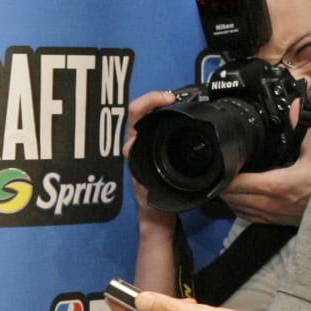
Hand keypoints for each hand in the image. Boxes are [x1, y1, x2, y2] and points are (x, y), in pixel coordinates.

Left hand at [125, 89, 179, 228]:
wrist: (157, 214)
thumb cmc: (154, 204)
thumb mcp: (152, 191)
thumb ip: (145, 180)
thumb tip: (138, 164)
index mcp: (133, 151)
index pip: (134, 117)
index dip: (148, 102)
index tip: (168, 99)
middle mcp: (135, 144)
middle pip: (137, 111)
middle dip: (154, 98)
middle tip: (173, 96)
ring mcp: (142, 144)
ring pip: (146, 116)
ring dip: (158, 105)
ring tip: (177, 100)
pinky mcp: (151, 147)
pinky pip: (155, 125)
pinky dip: (165, 115)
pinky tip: (177, 113)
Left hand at [220, 128, 310, 225]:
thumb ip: (301, 129)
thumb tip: (295, 105)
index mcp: (274, 185)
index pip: (236, 183)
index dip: (225, 174)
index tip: (221, 164)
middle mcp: (268, 202)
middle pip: (231, 197)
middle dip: (223, 184)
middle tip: (221, 170)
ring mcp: (270, 214)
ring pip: (236, 209)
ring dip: (229, 197)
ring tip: (227, 182)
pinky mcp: (273, 222)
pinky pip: (247, 217)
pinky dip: (239, 207)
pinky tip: (239, 198)